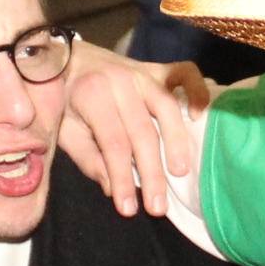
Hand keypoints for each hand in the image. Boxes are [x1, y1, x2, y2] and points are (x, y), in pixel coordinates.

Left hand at [56, 44, 205, 215]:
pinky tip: (198, 117)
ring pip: (166, 108)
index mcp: (92, 94)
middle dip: (151, 173)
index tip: (128, 208)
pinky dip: (197, 92)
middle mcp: (120, 81)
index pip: (113, 144)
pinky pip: (184, 73)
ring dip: (176, 142)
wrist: (65, 57)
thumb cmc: (65, 99)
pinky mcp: (156, 68)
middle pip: (142, 132)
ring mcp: (142, 72)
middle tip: (157, 206)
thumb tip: (113, 189)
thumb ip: (88, 159)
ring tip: (179, 173)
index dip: (122, 178)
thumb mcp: (65, 130)